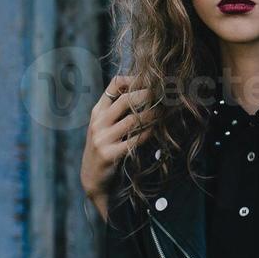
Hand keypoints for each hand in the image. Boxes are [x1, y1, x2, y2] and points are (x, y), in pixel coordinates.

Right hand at [81, 75, 153, 220]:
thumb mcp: (106, 126)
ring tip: (165, 111)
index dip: (135, 79)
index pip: (114, 85)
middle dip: (148, 94)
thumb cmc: (106, 148)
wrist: (93, 179)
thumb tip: (146, 91)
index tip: (152, 80)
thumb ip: (118, 111)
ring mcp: (102, 139)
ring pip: (132, 120)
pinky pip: (134, 140)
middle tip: (164, 93)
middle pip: (125, 99)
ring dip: (152, 114)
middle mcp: (98, 122)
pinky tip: (157, 129)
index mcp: (97, 112)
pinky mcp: (109, 154)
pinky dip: (147, 133)